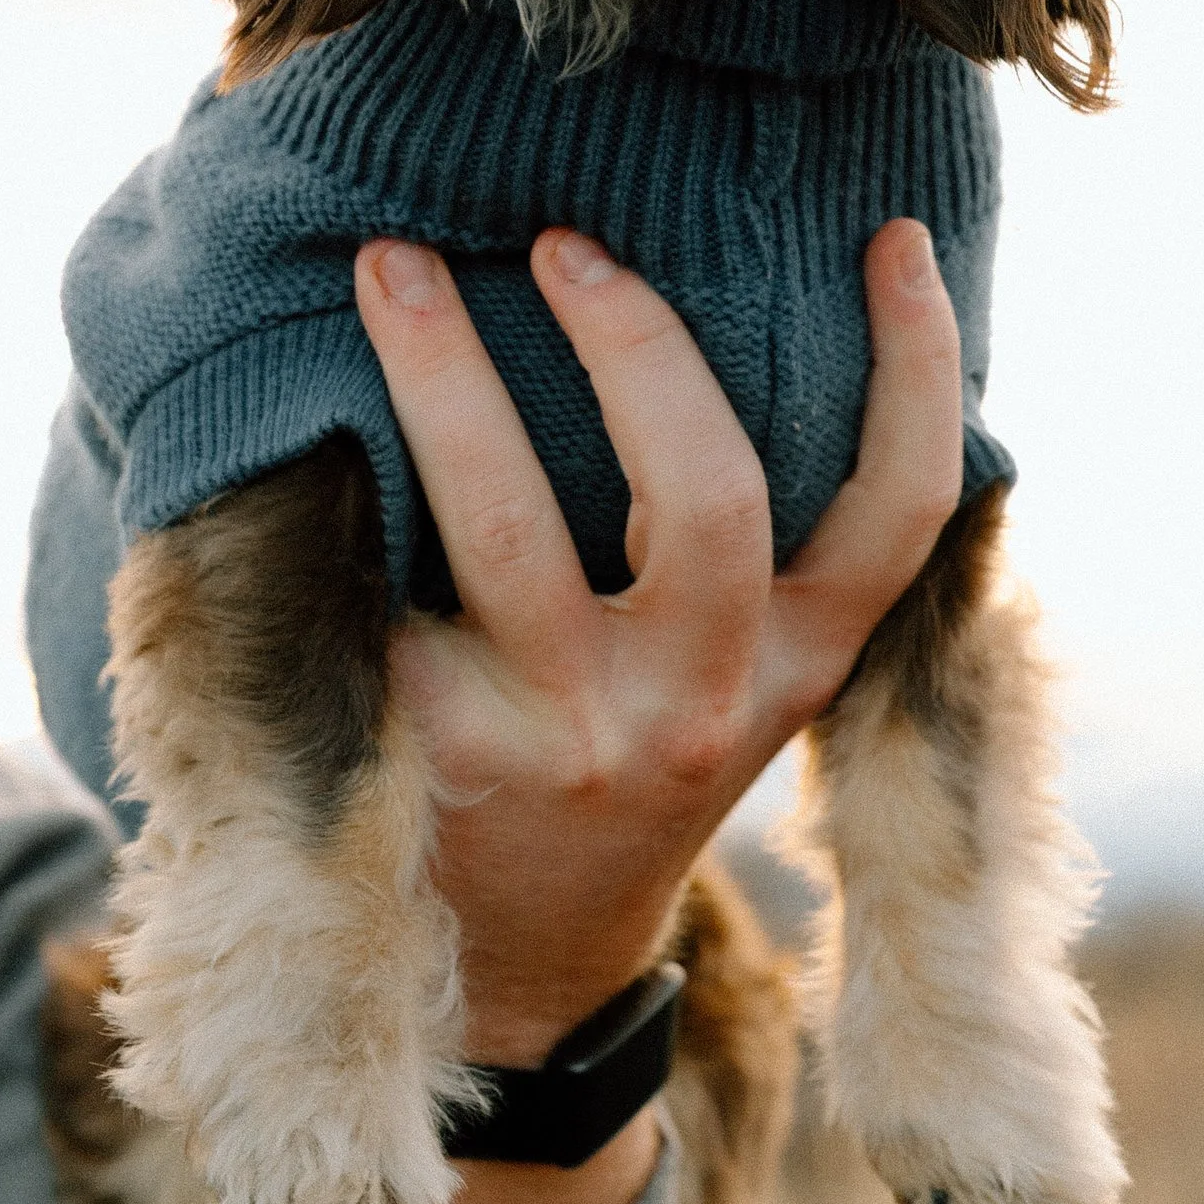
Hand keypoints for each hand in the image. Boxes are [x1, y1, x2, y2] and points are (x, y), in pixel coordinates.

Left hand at [352, 218, 965, 1203]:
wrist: (517, 966)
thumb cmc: (628, 758)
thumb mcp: (736, 680)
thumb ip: (762, 550)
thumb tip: (765, 310)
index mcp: (795, 670)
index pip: (898, 513)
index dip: (916, 369)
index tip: (895, 236)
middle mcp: (695, 706)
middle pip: (704, 489)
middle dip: (634, 340)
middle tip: (559, 238)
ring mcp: (559, 736)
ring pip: (508, 520)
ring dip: (444, 373)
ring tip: (390, 267)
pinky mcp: (428, 753)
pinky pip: (378, 582)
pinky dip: (333, 481)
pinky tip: (287, 401)